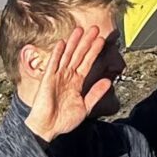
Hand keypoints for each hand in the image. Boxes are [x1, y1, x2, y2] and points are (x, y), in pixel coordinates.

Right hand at [24, 18, 115, 140]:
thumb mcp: (85, 106)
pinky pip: (53, 64)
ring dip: (73, 43)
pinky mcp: (47, 80)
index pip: (88, 63)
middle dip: (86, 42)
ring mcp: (57, 77)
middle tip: (95, 28)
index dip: (94, 51)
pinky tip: (62, 43)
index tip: (102, 40)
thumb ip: (96, 93)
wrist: (48, 128)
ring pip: (67, 56)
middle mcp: (67, 76)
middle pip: (78, 55)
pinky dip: (57, 54)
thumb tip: (109, 81)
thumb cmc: (64, 120)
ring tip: (80, 30)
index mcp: (77, 82)